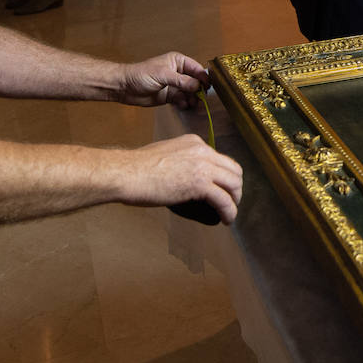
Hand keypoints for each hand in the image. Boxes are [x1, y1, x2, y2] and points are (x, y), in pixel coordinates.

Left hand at [117, 52, 209, 107]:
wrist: (125, 87)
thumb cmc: (140, 75)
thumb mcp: (163, 75)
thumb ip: (181, 80)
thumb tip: (197, 85)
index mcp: (178, 62)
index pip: (196, 69)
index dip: (203, 77)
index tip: (208, 86)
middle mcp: (178, 73)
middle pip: (195, 81)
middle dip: (199, 90)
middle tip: (200, 97)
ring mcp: (174, 85)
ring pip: (190, 92)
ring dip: (192, 98)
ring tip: (192, 103)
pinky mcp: (170, 96)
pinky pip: (182, 100)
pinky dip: (185, 103)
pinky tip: (183, 105)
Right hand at [126, 134, 243, 224]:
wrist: (127, 173)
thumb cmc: (137, 169)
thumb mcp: (164, 154)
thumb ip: (179, 160)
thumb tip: (184, 175)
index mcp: (194, 143)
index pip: (220, 159)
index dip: (225, 176)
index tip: (222, 189)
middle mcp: (203, 151)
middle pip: (233, 170)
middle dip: (235, 188)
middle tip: (230, 202)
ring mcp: (203, 166)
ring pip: (234, 184)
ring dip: (235, 201)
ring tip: (229, 213)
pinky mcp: (200, 183)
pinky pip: (224, 200)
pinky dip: (229, 211)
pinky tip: (227, 220)